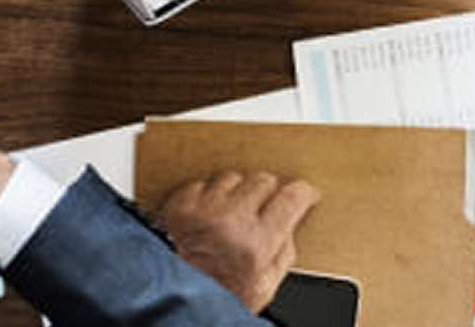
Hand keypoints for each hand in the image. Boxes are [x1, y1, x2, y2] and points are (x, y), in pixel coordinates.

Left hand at [156, 171, 320, 312]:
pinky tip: (206, 216)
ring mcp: (201, 209)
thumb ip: (284, 252)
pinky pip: (202, 183)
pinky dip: (207, 196)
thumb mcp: (264, 287)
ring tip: (229, 216)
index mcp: (256, 244)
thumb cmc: (214, 295)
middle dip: (266, 194)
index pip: (290, 199)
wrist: (170, 297)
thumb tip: (291, 222)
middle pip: (261, 180)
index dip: (302, 193)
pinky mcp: (178, 204)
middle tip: (261, 210)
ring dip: (234, 192)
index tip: (304, 192)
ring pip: (231, 177)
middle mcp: (229, 221)